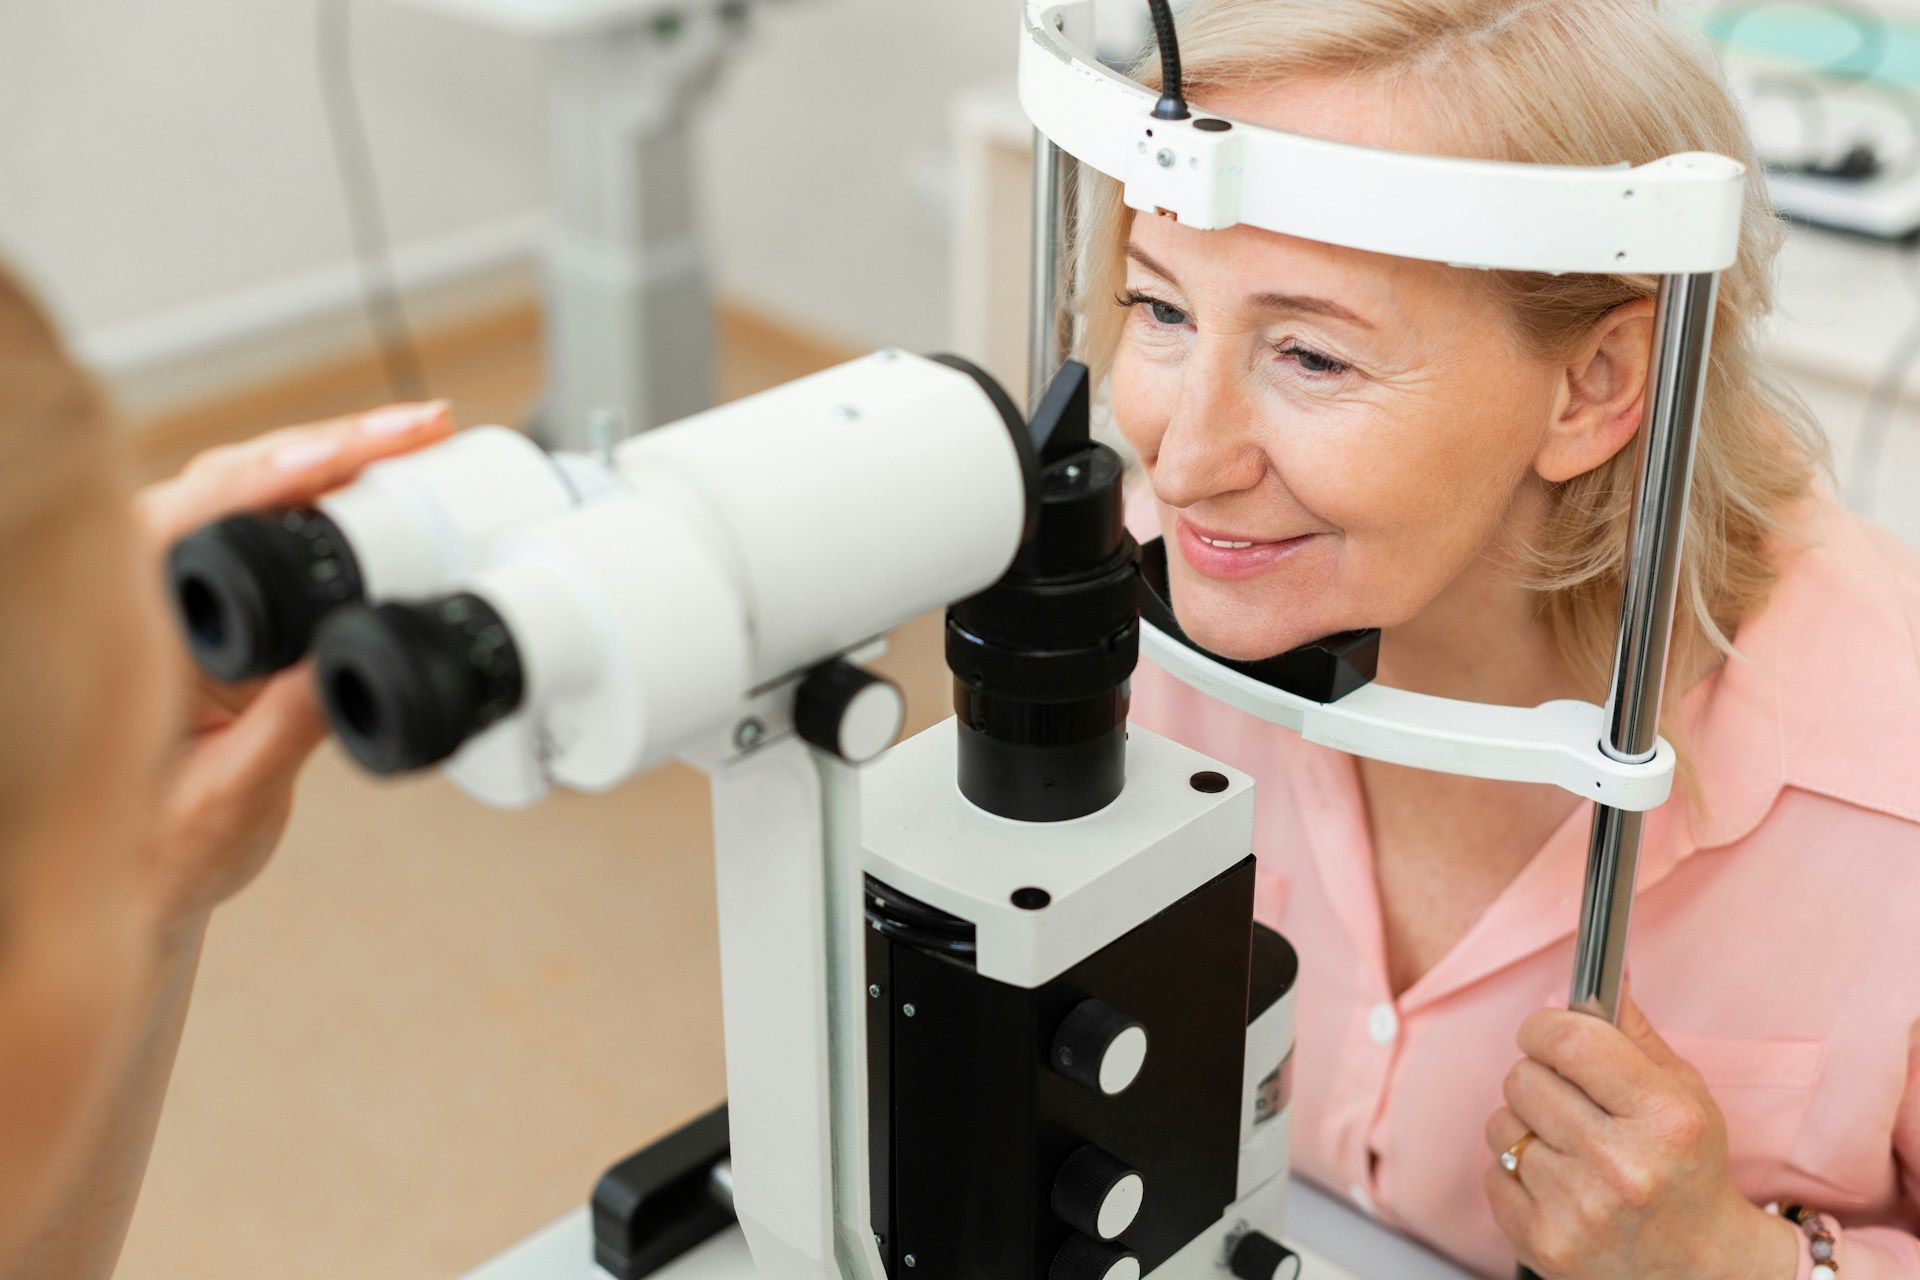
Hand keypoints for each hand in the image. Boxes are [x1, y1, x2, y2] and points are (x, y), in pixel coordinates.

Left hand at [135, 401, 454, 940]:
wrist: (147, 882)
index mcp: (122, 627)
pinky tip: (388, 475)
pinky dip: (335, 493)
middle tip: (419, 428)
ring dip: (337, 457)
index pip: (196, 514)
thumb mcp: (227, 797)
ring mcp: (185, 591)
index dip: (276, 473)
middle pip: (236, 478)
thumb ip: (286, 729)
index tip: (347, 454)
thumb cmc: (155, 852)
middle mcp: (145, 592)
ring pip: (257, 489)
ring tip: (417, 439)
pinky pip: (275, 524)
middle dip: (333, 444)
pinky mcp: (224, 600)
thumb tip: (349, 651)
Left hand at [1483, 992, 1802, 1279]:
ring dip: (1525, 1127)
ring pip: (1501, 1125)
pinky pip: (1492, 1174)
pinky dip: (1514, 1174)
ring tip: (1568, 1147)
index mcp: (1664, 1120)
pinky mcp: (1544, 1243)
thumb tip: (1603, 978)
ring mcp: (1580, 1210)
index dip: (1543, 1028)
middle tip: (1568, 1100)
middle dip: (1538, 1080)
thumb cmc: (1690, 1175)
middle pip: (1523, 1079)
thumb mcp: (1686, 1098)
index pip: (1570, 1042)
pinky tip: (1557, 1184)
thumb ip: (1635, 1035)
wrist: (1701, 1272)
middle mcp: (1622, 1166)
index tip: (1544, 1034)